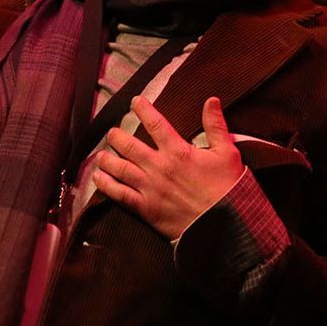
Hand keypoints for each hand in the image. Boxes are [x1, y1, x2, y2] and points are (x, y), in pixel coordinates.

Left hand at [93, 96, 245, 240]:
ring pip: (119, 168)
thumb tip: (211, 100)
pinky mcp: (145, 207)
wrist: (226, 225)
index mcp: (178, 151)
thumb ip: (216, 125)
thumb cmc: (228, 188)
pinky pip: (119, 194)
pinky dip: (106, 185)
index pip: (155, 123)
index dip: (143, 109)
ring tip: (101, 154)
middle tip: (112, 132)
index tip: (135, 101)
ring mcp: (149, 188)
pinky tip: (98, 178)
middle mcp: (159, 167)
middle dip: (116, 136)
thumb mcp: (228, 152)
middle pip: (128, 145)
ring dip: (106, 159)